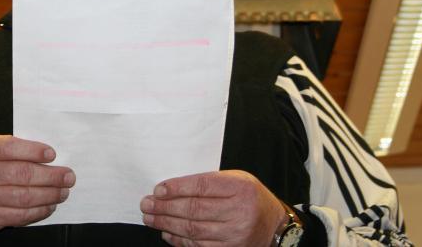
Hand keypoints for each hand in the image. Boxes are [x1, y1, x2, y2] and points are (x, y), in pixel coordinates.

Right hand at [0, 135, 74, 231]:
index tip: (52, 154)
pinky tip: (50, 204)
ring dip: (49, 194)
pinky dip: (39, 211)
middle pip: (21, 174)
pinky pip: (20, 215)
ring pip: (24, 197)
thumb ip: (15, 148)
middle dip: (50, 176)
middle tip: (68, 176)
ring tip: (63, 191)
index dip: (33, 151)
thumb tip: (49, 155)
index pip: (9, 147)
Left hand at [140, 170, 286, 246]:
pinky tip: (167, 232)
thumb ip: (209, 182)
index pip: (202, 186)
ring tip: (150, 217)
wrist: (275, 226)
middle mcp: (239, 212)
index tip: (158, 189)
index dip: (177, 188)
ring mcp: (235, 235)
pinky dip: (179, 240)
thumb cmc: (250, 198)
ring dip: (166, 223)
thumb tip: (172, 188)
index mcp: (240, 188)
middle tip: (146, 204)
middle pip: (194, 210)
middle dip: (165, 207)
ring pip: (193, 230)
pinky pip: (198, 246)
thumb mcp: (236, 180)